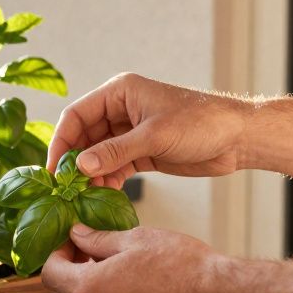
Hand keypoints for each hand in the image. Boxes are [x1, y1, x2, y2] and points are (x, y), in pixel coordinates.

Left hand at [40, 224, 230, 292]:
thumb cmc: (183, 266)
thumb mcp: (136, 239)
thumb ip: (97, 240)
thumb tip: (76, 235)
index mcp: (89, 290)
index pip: (49, 276)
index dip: (57, 256)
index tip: (71, 247)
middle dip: (65, 284)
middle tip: (87, 263)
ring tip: (111, 280)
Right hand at [48, 72, 251, 187]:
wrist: (239, 138)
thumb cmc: (201, 123)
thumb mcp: (154, 137)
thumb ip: (115, 151)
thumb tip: (79, 166)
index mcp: (119, 93)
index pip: (76, 115)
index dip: (61, 142)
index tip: (53, 171)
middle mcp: (121, 110)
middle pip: (84, 137)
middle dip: (75, 163)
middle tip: (66, 191)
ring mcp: (131, 133)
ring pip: (98, 155)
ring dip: (91, 176)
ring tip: (85, 199)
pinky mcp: (143, 152)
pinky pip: (115, 167)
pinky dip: (107, 181)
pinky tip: (103, 198)